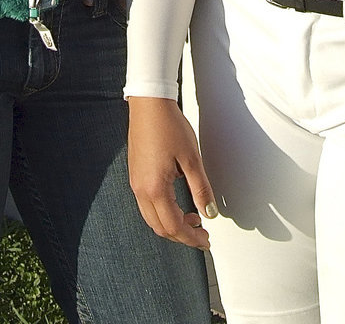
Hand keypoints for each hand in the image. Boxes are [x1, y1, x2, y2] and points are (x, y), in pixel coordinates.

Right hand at [128, 96, 217, 248]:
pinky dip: (163, 212)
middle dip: (182, 236)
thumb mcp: (192, 159)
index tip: (206, 240)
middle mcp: (141, 190)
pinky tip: (177, 202)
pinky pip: (147, 205)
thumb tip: (210, 212)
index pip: (174, 227)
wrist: (149, 104)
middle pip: (160, 228)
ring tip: (192, 218)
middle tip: (202, 233)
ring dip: (172, 225)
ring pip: (152, 218)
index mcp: (155, 189)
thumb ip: (201, 189)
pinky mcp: (135, 175)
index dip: (191, 238)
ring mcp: (136, 183)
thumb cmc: (169, 126)